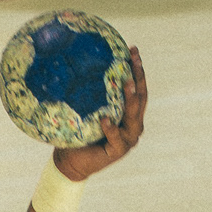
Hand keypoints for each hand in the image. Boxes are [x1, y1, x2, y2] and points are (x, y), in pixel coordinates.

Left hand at [54, 45, 146, 181]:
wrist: (70, 162)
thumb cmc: (77, 133)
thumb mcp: (85, 109)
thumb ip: (89, 93)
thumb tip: (76, 62)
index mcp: (128, 114)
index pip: (137, 87)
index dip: (137, 68)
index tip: (132, 49)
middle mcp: (132, 125)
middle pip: (140, 98)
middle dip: (138, 76)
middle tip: (134, 59)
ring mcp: (127, 139)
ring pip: (133, 117)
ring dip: (131, 99)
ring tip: (127, 83)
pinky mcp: (118, 152)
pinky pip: (116, 138)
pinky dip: (110, 128)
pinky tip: (105, 118)